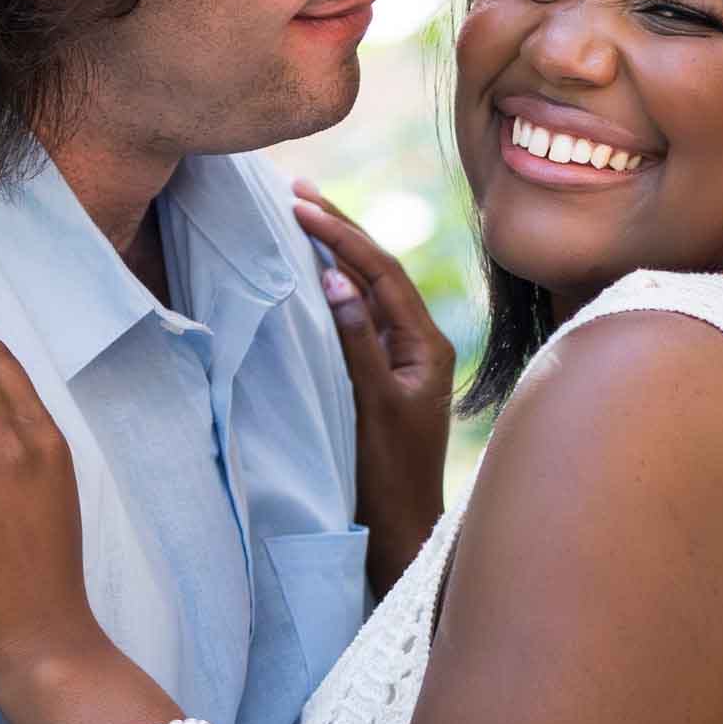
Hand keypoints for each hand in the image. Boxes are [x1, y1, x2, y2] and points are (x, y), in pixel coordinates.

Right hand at [291, 180, 454, 596]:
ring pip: (370, 289)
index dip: (341, 234)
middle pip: (380, 270)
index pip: (382, 271)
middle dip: (341, 228)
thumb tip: (336, 276)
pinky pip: (360, 315)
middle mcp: (420, 343)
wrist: (401, 533)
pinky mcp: (385, 373)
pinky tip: (315, 269)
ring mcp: (403, 358)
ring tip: (304, 212)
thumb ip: (355, 340)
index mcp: (426, 344)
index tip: (300, 205)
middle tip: (296, 190)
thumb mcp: (370, 405)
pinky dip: (336, 285)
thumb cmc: (388, 478)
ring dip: (338, 250)